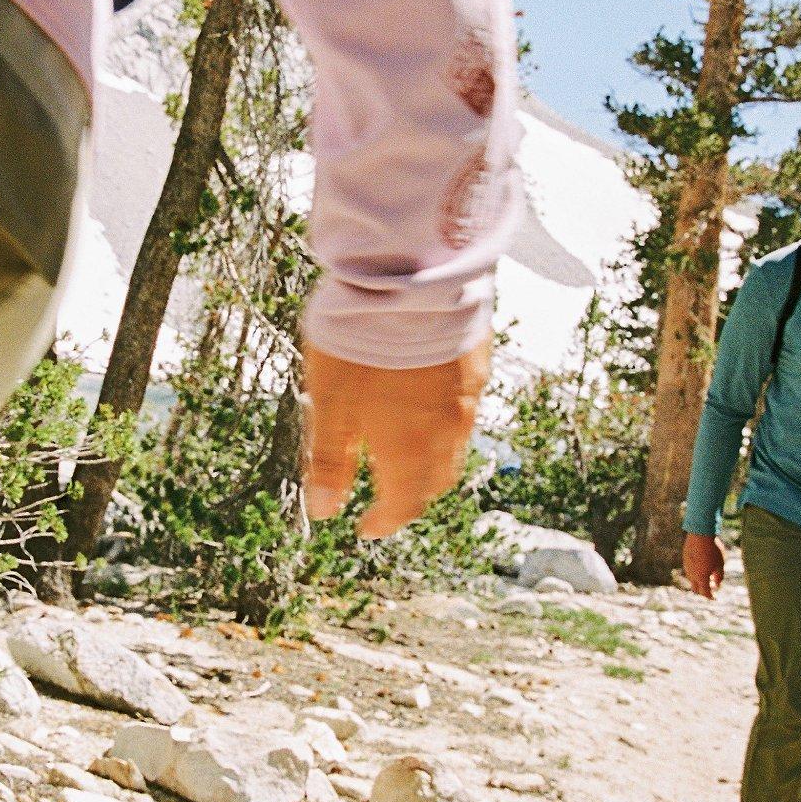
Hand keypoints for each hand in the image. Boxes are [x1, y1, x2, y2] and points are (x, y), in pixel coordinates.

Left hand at [302, 339, 489, 538]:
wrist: (413, 274)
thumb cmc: (361, 341)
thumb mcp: (328, 402)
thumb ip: (329, 459)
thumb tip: (324, 512)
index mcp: (408, 449)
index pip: (403, 504)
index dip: (384, 521)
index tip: (366, 527)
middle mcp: (445, 431)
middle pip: (433, 482)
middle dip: (409, 497)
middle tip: (386, 498)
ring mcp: (466, 397)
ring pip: (454, 450)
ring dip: (430, 465)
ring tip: (405, 458)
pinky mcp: (476, 364)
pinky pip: (464, 413)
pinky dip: (445, 429)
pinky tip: (428, 410)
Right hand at [682, 532, 724, 599]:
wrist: (700, 534)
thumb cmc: (713, 550)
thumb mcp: (720, 564)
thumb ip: (719, 577)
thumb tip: (717, 585)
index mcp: (701, 578)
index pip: (705, 593)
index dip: (711, 597)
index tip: (715, 598)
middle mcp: (692, 575)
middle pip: (696, 589)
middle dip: (704, 591)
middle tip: (712, 587)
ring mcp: (687, 568)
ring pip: (692, 580)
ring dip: (699, 581)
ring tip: (709, 575)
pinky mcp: (685, 560)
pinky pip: (690, 571)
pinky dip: (696, 574)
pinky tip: (703, 566)